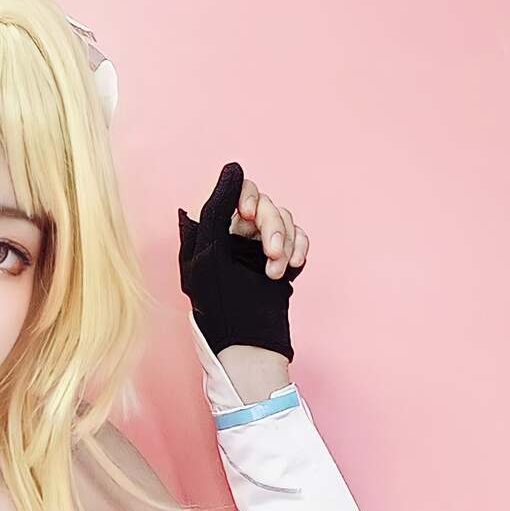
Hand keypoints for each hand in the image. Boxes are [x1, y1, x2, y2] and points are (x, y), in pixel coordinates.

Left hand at [178, 162, 306, 361]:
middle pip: (265, 204)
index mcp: (214, 229)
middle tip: (272, 255)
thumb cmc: (220, 304)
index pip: (238, 190)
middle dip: (273, 227)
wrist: (246, 342)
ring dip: (286, 243)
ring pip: (285, 220)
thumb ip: (218, 208)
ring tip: (276, 272)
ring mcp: (259, 248)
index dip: (247, 196)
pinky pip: (299, 237)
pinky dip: (300, 248)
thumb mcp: (209, 253)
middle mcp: (236, 235)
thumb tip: (233, 168)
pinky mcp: (280, 260)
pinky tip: (293, 267)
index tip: (246, 215)